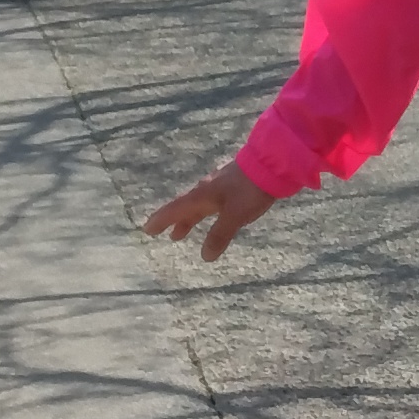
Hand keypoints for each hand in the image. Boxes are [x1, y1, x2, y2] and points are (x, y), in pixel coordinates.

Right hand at [142, 161, 274, 262]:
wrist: (271, 162)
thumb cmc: (250, 190)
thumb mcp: (235, 216)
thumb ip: (219, 235)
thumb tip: (205, 256)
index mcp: (202, 195)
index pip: (175, 210)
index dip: (161, 220)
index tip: (147, 230)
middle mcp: (206, 189)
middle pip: (185, 207)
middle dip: (174, 222)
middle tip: (164, 235)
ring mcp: (219, 185)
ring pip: (198, 205)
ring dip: (189, 219)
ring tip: (181, 232)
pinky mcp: (232, 184)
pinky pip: (211, 201)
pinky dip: (204, 212)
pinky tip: (212, 214)